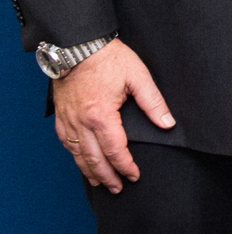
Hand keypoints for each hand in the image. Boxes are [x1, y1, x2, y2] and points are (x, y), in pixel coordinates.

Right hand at [51, 39, 174, 192]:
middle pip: (94, 159)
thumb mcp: (138, 77)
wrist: (78, 45)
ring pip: (77, 154)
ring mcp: (68, 120)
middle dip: (107, 176)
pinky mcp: (61, 115)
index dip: (126, 166)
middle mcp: (81, 122)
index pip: (115, 150)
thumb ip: (154, 103)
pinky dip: (74, 156)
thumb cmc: (109, 58)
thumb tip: (167, 124)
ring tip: (101, 182)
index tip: (135, 176)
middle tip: (118, 188)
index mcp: (102, 115)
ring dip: (89, 171)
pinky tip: (81, 161)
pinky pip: (66, 142)